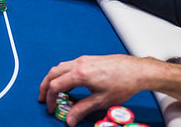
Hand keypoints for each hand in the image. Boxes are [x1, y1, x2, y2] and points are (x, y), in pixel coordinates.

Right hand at [38, 55, 152, 125]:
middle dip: (45, 87)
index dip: (50, 98)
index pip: (55, 86)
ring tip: (53, 91)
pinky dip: (62, 74)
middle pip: (53, 73)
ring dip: (53, 79)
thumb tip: (70, 120)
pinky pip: (68, 65)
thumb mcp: (101, 101)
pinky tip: (67, 83)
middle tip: (43, 99)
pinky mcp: (89, 59)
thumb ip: (82, 109)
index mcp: (80, 74)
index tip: (50, 108)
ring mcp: (84, 60)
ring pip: (60, 67)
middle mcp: (79, 64)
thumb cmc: (122, 83)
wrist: (137, 70)